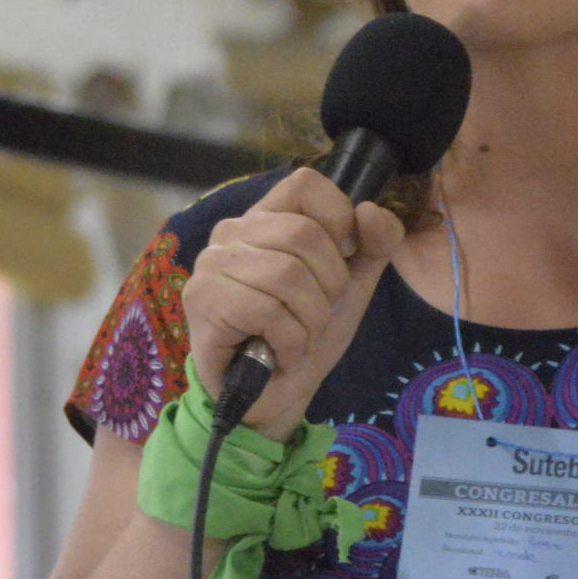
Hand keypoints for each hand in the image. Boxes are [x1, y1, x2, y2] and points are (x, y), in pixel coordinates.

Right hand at [181, 166, 405, 438]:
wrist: (275, 395)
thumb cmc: (305, 333)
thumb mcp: (351, 285)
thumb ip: (374, 245)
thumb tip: (372, 210)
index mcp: (266, 218)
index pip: (305, 183)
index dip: (338, 219)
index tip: (341, 260)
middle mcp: (232, 232)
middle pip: (304, 234)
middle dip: (330, 286)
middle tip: (316, 315)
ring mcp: (212, 265)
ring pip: (288, 275)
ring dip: (310, 320)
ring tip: (298, 337)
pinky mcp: (203, 301)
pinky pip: (267, 310)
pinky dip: (289, 341)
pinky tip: (280, 352)